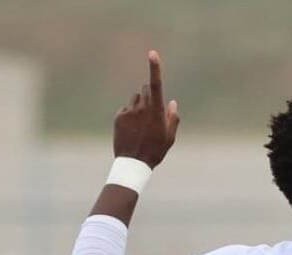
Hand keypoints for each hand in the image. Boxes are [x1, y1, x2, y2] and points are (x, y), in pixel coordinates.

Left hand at [113, 50, 180, 167]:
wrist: (133, 164)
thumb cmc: (155, 151)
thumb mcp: (169, 137)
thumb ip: (172, 118)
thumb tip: (172, 102)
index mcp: (156, 112)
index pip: (156, 85)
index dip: (155, 68)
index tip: (152, 53)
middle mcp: (142, 108)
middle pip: (145, 89)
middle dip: (149, 95)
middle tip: (151, 113)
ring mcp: (129, 111)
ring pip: (135, 99)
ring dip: (139, 105)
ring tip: (140, 125)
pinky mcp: (119, 116)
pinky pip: (126, 109)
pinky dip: (129, 115)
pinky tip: (131, 130)